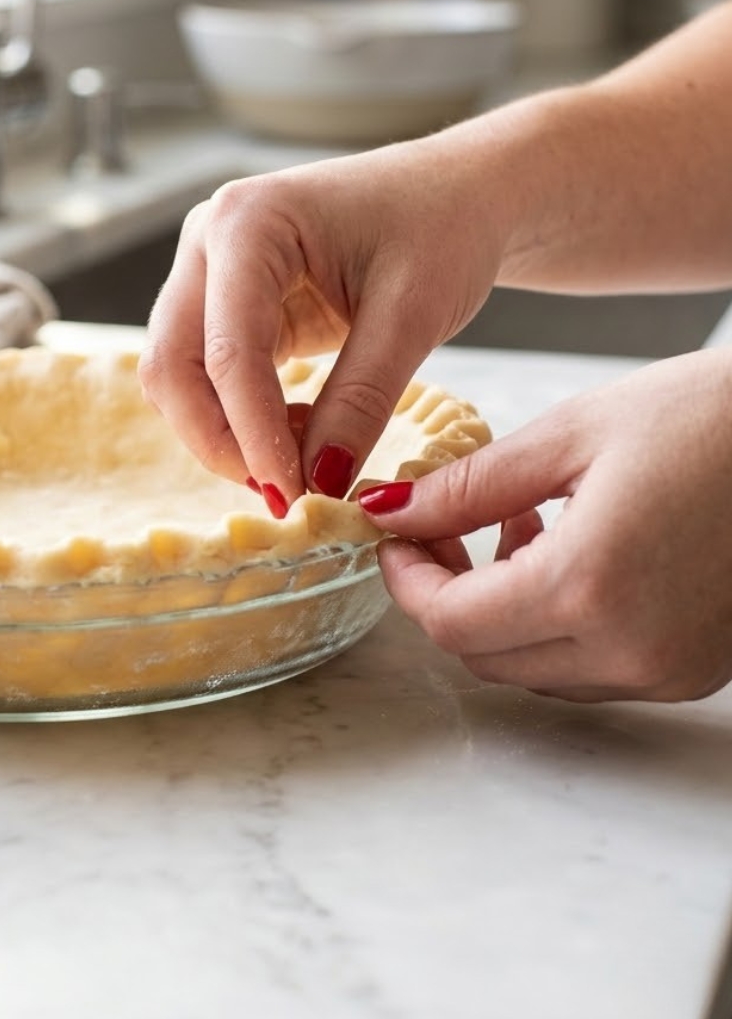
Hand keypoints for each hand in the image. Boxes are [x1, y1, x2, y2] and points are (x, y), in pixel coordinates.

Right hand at [138, 136, 506, 514]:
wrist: (460, 194)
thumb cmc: (444, 228)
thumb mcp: (413, 315)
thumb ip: (360, 400)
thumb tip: (319, 483)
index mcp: (247, 221)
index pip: (228, 350)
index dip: (253, 433)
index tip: (292, 496)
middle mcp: (208, 240)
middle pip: (171, 364)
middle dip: (219, 439)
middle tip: (283, 493)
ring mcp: (207, 272)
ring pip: (177, 376)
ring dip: (223, 433)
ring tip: (299, 461)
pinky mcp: (224, 305)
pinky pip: (204, 376)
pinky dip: (238, 417)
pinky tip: (296, 434)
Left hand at [359, 348, 731, 701]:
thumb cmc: (714, 419)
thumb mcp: (573, 435)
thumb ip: (467, 486)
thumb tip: (390, 510)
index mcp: (592, 587)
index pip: (452, 623)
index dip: (407, 580)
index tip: (394, 535)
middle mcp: (634, 648)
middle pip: (484, 657)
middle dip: (445, 595)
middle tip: (437, 529)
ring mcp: (671, 669)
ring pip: (534, 668)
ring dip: (497, 610)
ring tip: (511, 525)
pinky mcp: (695, 668)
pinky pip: (590, 666)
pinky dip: (553, 622)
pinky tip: (564, 551)